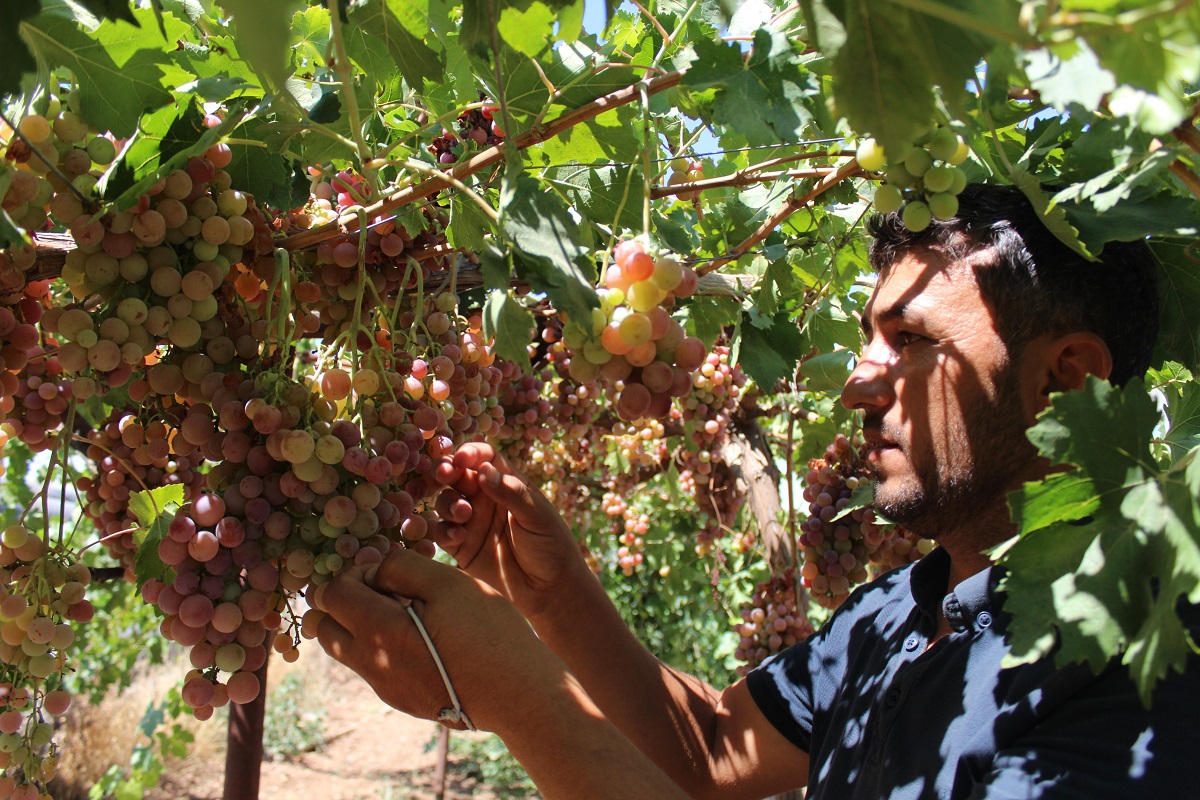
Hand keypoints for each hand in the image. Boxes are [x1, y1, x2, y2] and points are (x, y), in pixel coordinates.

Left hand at [314, 548, 554, 731]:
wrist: (518, 692)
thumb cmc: (488, 631)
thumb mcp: (448, 583)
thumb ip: (402, 567)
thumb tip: (374, 569)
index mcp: (380, 633)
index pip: (331, 595)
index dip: (352, 572)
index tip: (384, 569)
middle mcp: (374, 665)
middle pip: (325, 629)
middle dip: (344, 601)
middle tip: (382, 588)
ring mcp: (386, 688)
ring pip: (347, 651)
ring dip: (361, 624)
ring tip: (402, 610)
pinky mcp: (402, 700)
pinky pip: (374, 668)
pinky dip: (382, 646)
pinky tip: (421, 636)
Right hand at [429, 443, 590, 621]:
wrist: (549, 589)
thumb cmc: (551, 546)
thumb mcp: (537, 516)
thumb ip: (511, 493)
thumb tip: (483, 470)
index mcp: (507, 483)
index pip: (484, 458)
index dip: (471, 453)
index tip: (462, 458)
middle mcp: (486, 498)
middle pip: (458, 475)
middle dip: (447, 471)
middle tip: (445, 475)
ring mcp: (472, 522)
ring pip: (445, 501)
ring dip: (448, 502)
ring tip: (463, 514)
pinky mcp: (462, 547)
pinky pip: (442, 532)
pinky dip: (444, 530)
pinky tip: (459, 537)